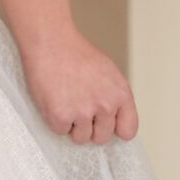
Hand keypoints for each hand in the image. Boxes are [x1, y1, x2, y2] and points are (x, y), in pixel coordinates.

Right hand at [20, 24, 138, 145]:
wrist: (51, 41)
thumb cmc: (75, 53)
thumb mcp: (108, 72)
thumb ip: (114, 97)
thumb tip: (113, 121)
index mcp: (121, 94)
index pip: (127, 130)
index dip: (115, 129)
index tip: (105, 125)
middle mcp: (105, 106)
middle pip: (101, 137)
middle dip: (90, 128)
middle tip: (78, 107)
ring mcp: (83, 112)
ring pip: (80, 137)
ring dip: (72, 125)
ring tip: (65, 100)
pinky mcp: (61, 116)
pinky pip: (60, 131)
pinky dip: (55, 119)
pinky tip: (54, 99)